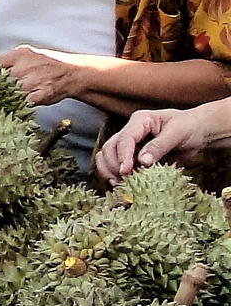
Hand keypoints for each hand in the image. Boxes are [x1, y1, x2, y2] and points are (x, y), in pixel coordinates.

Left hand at [0, 45, 84, 106]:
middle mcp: (25, 65)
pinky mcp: (41, 94)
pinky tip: (9, 108)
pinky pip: (23, 102)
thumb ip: (7, 61)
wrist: (73, 72)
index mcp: (19, 54)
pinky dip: (14, 106)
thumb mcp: (26, 55)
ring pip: (8, 91)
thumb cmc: (46, 64)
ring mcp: (34, 80)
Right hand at [96, 108, 211, 182]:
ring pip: (108, 156)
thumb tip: (142, 162)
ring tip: (120, 185)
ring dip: (110, 171)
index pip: (124, 138)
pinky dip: (117, 175)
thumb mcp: (178, 133)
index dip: (122, 155)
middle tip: (124, 181)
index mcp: (140, 120)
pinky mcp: (133, 157)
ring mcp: (130, 145)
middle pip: (110, 148)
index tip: (125, 171)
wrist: (199, 131)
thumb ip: (160, 146)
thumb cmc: (190, 127)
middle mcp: (131, 132)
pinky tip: (123, 184)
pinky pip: (118, 165)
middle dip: (113, 165)